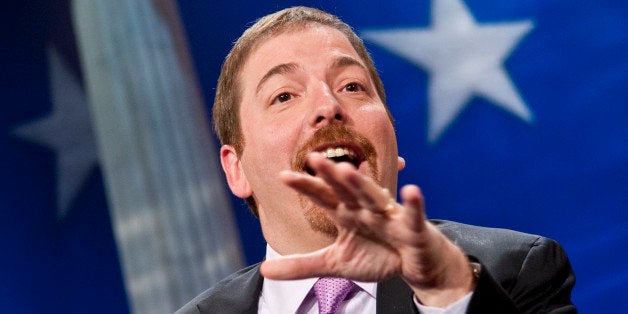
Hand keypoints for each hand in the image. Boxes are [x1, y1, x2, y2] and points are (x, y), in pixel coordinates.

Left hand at [260, 153, 474, 306]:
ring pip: (374, 197)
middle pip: (346, 190)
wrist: (414, 265)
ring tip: (348, 169)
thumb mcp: (335, 263)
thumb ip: (301, 265)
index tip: (283, 176)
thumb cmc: (376, 255)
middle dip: (331, 175)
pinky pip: (413, 216)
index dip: (306, 187)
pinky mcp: (413, 228)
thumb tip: (264, 269)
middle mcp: (365, 209)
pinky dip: (414, 205)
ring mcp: (389, 216)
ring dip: (362, 184)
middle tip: (313, 157)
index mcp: (346, 213)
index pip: (323, 197)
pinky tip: (412, 191)